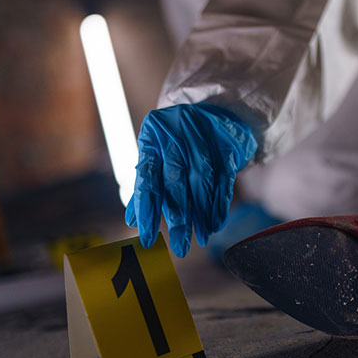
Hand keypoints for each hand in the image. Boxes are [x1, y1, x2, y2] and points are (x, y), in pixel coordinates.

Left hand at [125, 103, 256, 256]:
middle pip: (177, 182)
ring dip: (203, 213)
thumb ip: (145, 185)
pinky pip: (224, 177)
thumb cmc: (176, 140)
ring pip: (202, 181)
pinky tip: (216, 223)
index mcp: (151, 139)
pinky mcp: (226, 144)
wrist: (212, 110)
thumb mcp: (156, 155)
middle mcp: (175, 136)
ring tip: (202, 237)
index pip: (147, 179)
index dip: (147, 210)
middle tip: (180, 246)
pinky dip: (220, 203)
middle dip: (179, 218)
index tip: (148, 237)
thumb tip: (132, 219)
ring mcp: (202, 137)